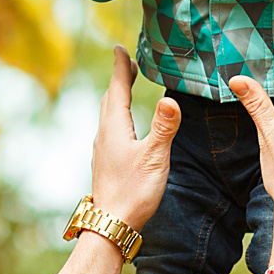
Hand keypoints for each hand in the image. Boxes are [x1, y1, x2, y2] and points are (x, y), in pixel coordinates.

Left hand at [48, 47, 180, 273]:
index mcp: (115, 128)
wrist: (111, 225)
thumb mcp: (155, 158)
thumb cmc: (134, 192)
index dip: (121, 67)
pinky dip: (117, 117)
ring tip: (126, 89)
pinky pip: (110, 130)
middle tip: (129, 63)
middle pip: (110, 99)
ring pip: (108, 115)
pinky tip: (124, 128)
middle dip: (120, 80)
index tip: (121, 49)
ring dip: (117, 98)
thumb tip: (171, 99)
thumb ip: (165, 128)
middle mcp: (105, 135)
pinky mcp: (105, 163)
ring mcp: (103, 150)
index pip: (118, 89)